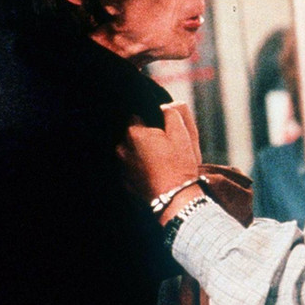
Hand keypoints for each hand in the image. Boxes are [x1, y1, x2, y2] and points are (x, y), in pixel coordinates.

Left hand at [118, 102, 202, 219]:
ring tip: (159, 159)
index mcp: (134, 134)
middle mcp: (123, 149)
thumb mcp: (182, 133)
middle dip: (145, 136)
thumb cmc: (179, 164)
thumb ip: (172, 112)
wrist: (176, 198)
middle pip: (132, 134)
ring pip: (130, 151)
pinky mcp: (126, 182)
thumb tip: (165, 106)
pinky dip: (140, 167)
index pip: (136, 116)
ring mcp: (123, 167)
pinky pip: (132, 167)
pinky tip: (155, 171)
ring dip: (141, 151)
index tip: (160, 128)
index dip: (150, 120)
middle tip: (162, 144)